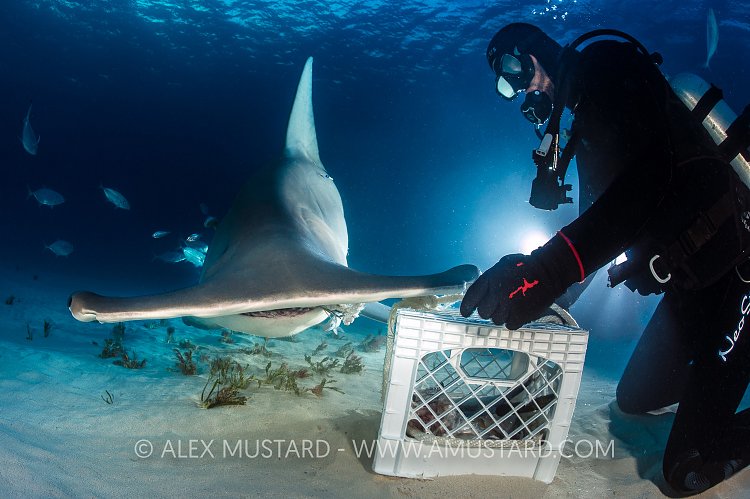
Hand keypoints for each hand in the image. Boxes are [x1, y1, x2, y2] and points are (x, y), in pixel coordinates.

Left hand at [460, 233, 583, 328]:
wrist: (548, 271)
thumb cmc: (525, 266)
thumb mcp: (502, 266)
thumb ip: (489, 279)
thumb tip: (481, 294)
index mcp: (490, 279)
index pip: (471, 297)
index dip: (467, 307)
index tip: (466, 313)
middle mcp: (496, 293)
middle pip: (483, 312)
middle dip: (488, 310)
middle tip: (498, 305)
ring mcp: (508, 306)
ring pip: (496, 320)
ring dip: (502, 315)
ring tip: (512, 305)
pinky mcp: (520, 316)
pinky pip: (509, 325)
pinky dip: (513, 321)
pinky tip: (519, 311)